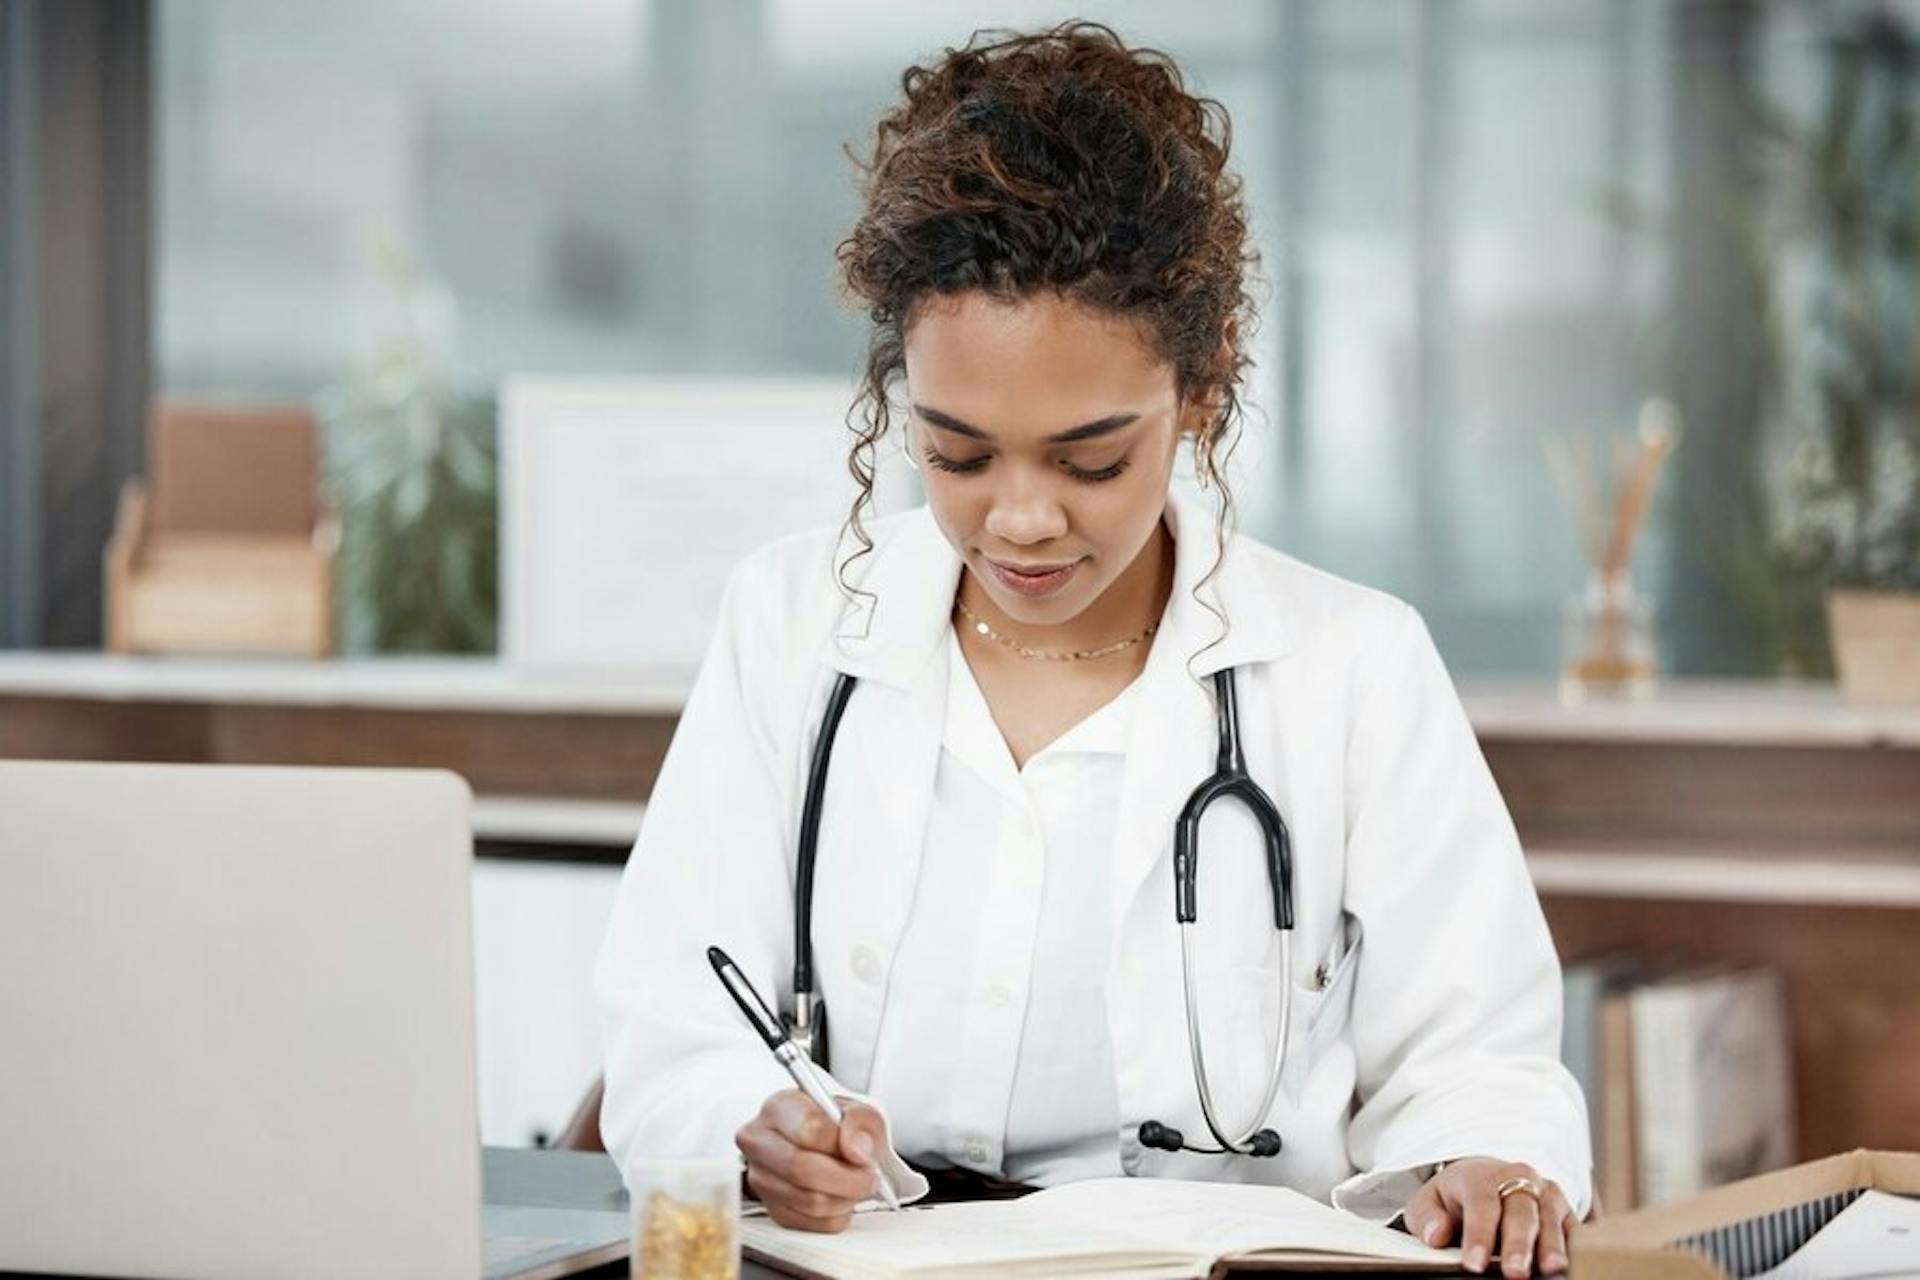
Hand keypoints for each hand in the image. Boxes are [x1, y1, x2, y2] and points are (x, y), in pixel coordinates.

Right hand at [734, 1089, 888, 1232]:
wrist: (822, 1147)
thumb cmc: (834, 1127)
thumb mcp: (858, 1111)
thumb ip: (861, 1121)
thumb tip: (857, 1149)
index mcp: (778, 1108)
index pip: (808, 1129)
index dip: (843, 1146)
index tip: (863, 1154)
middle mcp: (759, 1142)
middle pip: (802, 1169)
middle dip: (847, 1178)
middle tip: (868, 1176)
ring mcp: (761, 1179)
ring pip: (809, 1201)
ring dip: (845, 1198)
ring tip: (855, 1183)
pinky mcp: (773, 1210)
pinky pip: (812, 1223)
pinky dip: (836, 1214)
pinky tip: (840, 1195)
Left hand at [1402, 1157, 1574, 1277]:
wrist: (1486, 1177)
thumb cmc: (1455, 1198)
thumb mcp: (1428, 1202)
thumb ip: (1427, 1217)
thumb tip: (1436, 1235)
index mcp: (1480, 1176)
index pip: (1480, 1205)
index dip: (1478, 1235)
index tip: (1473, 1263)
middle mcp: (1518, 1178)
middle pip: (1520, 1213)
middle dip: (1518, 1245)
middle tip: (1514, 1274)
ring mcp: (1546, 1193)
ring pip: (1551, 1220)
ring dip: (1553, 1247)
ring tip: (1552, 1270)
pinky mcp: (1567, 1210)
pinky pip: (1574, 1228)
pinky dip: (1575, 1246)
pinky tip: (1573, 1265)